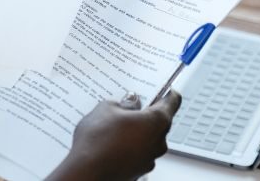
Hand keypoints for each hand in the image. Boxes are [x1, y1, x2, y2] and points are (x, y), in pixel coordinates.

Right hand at [47, 92, 180, 180]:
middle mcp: (159, 142)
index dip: (166, 91)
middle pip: (159, 121)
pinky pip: (137, 152)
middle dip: (144, 112)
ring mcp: (150, 159)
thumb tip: (131, 103)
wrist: (87, 171)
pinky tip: (110, 141)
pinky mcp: (138, 170)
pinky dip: (128, 145)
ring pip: (147, 138)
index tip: (161, 87)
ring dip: (135, 130)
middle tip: (127, 104)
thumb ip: (123, 103)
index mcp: (157, 122)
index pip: (172, 101)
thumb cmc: (98, 140)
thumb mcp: (106, 109)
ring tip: (112, 125)